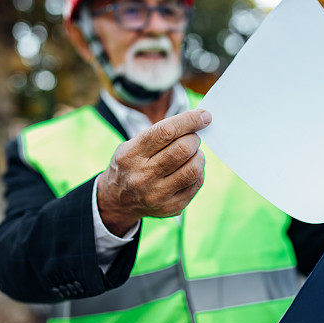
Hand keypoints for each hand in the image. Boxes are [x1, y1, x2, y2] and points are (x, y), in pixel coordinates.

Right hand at [97, 109, 211, 234]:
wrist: (119, 200)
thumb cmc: (132, 164)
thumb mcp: (132, 145)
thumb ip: (160, 133)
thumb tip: (197, 121)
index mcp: (131, 155)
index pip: (166, 132)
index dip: (189, 120)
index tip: (204, 115)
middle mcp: (143, 176)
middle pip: (182, 150)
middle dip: (194, 138)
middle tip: (193, 138)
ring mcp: (158, 194)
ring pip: (193, 169)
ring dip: (199, 156)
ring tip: (193, 154)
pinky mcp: (172, 207)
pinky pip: (196, 183)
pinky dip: (199, 171)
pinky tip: (190, 168)